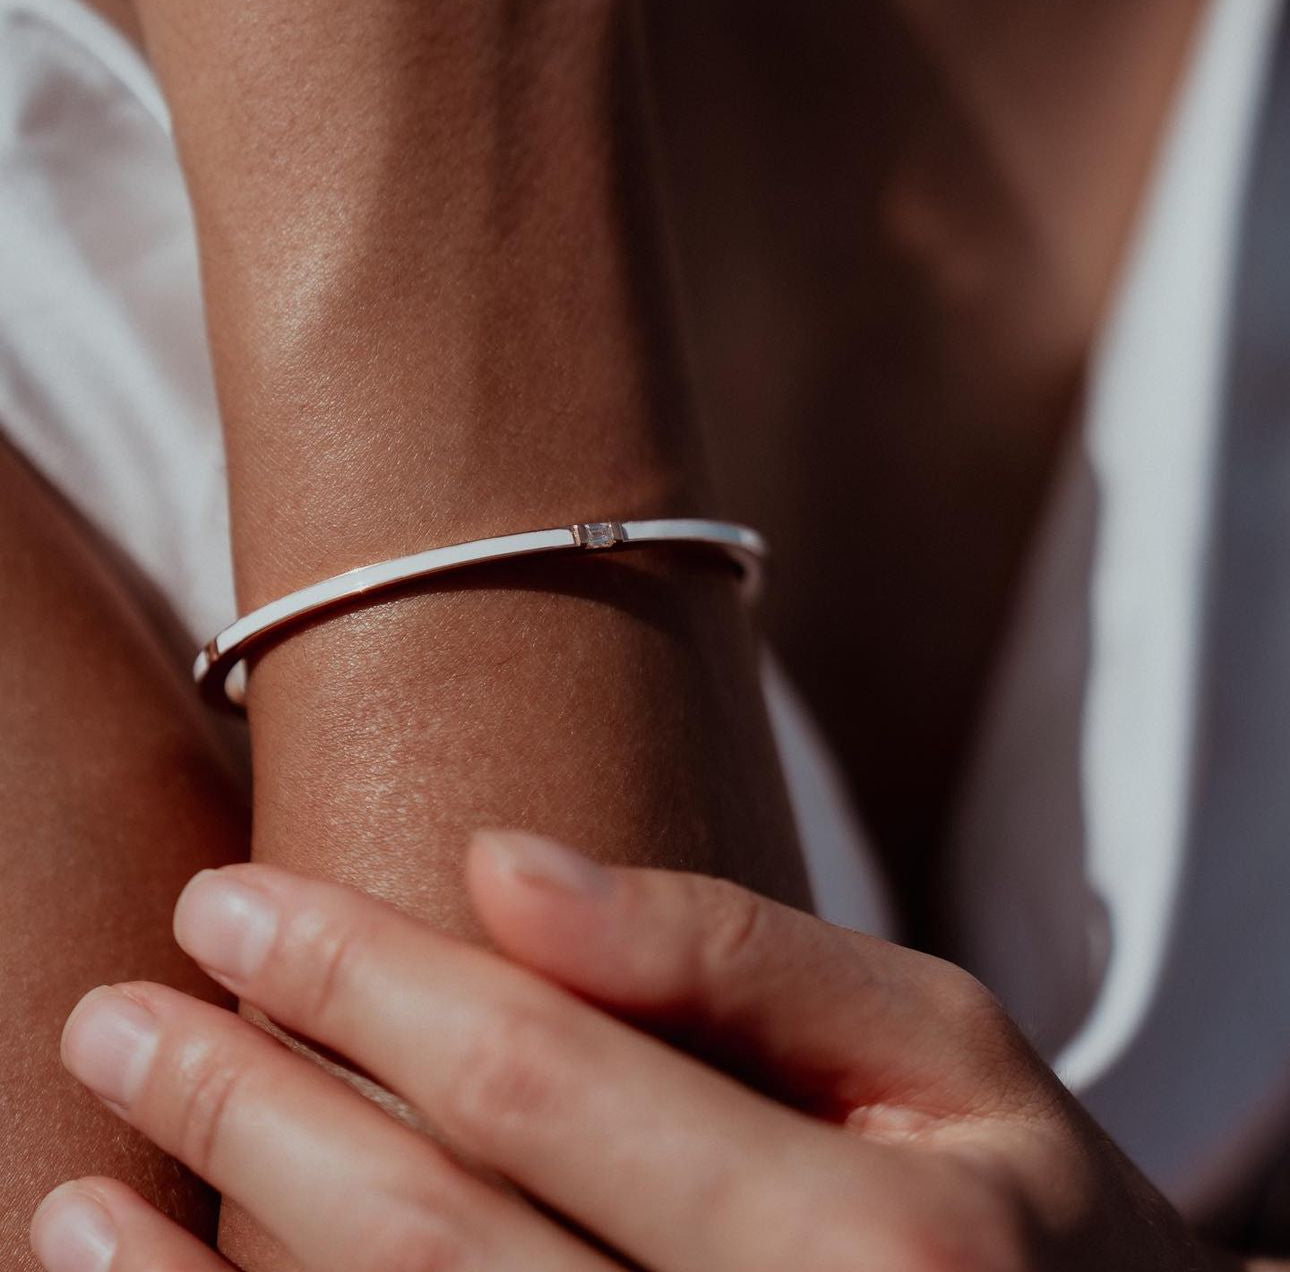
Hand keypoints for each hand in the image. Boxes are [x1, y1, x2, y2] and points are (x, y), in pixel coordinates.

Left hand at [33, 831, 1214, 1271]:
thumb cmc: (1021, 1204)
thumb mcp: (936, 1040)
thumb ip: (733, 957)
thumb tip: (505, 867)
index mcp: (866, 1243)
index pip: (538, 1076)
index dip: (365, 978)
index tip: (234, 900)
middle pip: (433, 1237)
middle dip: (252, 1110)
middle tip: (119, 1014)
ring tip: (76, 1192)